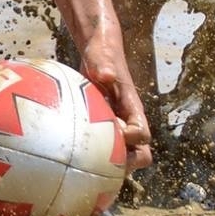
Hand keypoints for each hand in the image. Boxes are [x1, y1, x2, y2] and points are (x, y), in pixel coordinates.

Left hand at [78, 39, 153, 171]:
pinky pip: (106, 153)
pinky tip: (72, 158)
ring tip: (83, 161)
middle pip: (141, 155)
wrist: (99, 51)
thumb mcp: (102, 56)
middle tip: (97, 158)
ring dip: (109, 163)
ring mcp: (119, 128)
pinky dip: (95, 159)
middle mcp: (130, 122)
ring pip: (125, 158)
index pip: (142, 135)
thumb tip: (105, 75)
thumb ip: (104, 64)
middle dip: (124, 162)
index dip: (129, 139)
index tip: (109, 130)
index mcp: (134, 108)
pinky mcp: (105, 130)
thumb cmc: (103, 53)